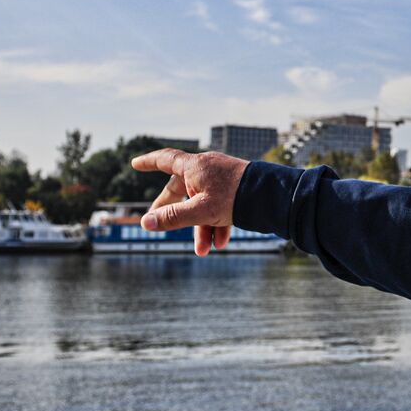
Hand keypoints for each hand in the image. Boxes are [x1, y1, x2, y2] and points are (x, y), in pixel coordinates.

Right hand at [129, 149, 248, 255]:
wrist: (275, 196)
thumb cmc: (236, 197)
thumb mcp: (200, 211)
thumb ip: (173, 217)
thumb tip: (145, 223)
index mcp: (195, 167)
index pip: (165, 159)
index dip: (149, 162)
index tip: (135, 164)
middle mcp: (208, 169)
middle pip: (183, 190)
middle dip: (175, 213)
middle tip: (161, 226)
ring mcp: (223, 179)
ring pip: (204, 203)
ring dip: (202, 228)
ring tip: (203, 251)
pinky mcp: (237, 189)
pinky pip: (221, 206)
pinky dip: (218, 224)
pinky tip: (221, 243)